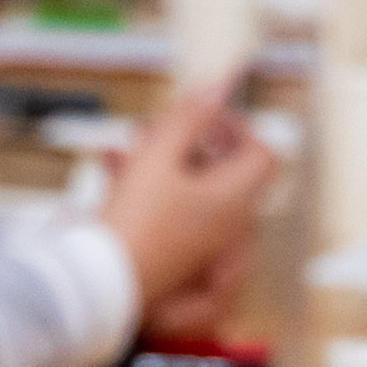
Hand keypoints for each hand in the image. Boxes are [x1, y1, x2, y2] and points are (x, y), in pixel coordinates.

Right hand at [95, 89, 278, 312]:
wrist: (104, 281)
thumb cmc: (135, 221)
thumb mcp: (159, 156)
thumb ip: (191, 117)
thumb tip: (219, 85)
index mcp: (235, 197)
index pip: (263, 152)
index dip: (239, 126)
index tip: (206, 113)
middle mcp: (228, 219)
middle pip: (228, 165)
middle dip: (195, 136)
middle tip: (159, 123)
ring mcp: (204, 235)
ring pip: (197, 181)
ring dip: (168, 154)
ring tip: (129, 140)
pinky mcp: (179, 244)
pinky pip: (177, 202)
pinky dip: (154, 179)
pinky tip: (113, 164)